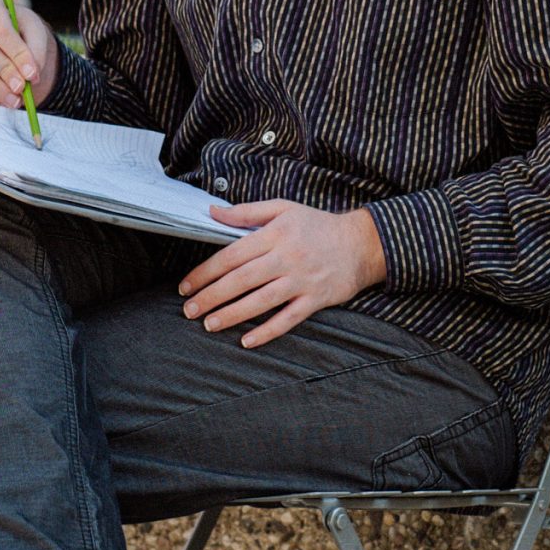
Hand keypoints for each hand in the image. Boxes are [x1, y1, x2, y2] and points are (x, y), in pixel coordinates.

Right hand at [0, 0, 57, 106]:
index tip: (32, 74)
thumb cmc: (21, 30)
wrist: (7, 37)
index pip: (0, 30)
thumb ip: (36, 49)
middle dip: (3, 70)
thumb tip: (31, 74)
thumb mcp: (35, 32)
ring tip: (16, 100)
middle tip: (22, 88)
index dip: (17, 53)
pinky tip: (4, 100)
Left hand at [178, 203, 386, 348]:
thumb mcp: (283, 209)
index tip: (187, 285)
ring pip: (261, 301)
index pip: (232, 255)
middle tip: (189, 309)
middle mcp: (286, 258)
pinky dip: (267, 331)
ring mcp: (302, 280)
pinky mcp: (316, 299)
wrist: (362, 243)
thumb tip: (212, 212)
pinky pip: (288, 319)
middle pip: (241, 280)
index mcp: (275, 234)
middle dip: (212, 296)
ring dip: (233, 314)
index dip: (206, 272)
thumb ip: (246, 211)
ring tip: (209, 324)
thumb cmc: (318, 225)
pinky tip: (247, 340)